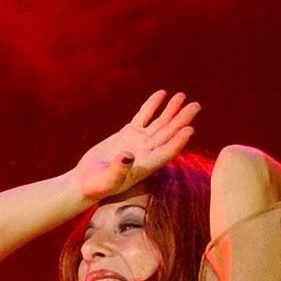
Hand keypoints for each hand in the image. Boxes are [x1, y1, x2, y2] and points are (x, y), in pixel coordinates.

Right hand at [70, 90, 199, 200]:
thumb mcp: (106, 181)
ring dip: (172, 110)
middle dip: (182, 120)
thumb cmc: (95, 186)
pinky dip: (152, 106)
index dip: (178, 142)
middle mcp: (148, 152)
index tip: (189, 129)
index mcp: (147, 166)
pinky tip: (162, 94)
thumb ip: (118, 170)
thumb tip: (128, 155)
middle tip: (195, 106)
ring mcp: (140, 141)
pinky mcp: (129, 133)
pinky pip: (144, 116)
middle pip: (168, 134)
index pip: (167, 152)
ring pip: (160, 123)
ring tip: (182, 96)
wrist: (85, 181)